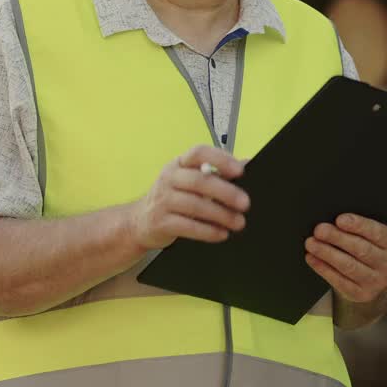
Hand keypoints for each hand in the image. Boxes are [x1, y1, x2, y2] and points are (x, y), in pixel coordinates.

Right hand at [129, 145, 249, 249]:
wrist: (139, 221)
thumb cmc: (173, 197)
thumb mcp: (190, 180)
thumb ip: (217, 171)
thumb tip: (247, 162)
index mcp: (179, 163)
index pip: (198, 153)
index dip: (220, 159)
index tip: (240, 171)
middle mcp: (169, 178)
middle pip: (199, 181)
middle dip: (226, 192)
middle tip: (245, 203)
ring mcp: (162, 200)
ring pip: (195, 205)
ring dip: (221, 215)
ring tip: (238, 222)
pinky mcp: (160, 222)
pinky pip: (187, 226)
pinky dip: (207, 231)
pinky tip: (221, 233)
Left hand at [305, 214, 386, 303]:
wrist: (378, 278)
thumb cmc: (371, 247)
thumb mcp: (374, 236)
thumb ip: (362, 227)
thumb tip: (335, 218)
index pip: (377, 233)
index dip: (358, 225)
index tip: (340, 219)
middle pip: (361, 249)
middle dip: (337, 238)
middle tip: (319, 230)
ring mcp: (377, 282)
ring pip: (349, 266)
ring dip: (327, 253)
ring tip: (311, 243)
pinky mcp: (362, 294)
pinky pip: (340, 281)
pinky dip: (323, 268)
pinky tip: (312, 258)